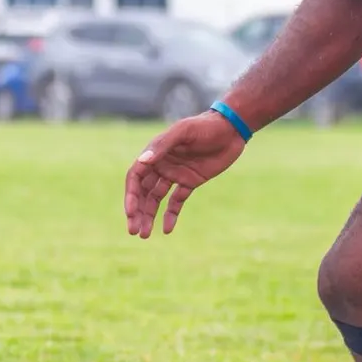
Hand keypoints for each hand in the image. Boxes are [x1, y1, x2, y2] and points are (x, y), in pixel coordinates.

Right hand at [124, 111, 247, 237]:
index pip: (136, 178)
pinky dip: (171, 215)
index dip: (131, 196)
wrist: (230, 130)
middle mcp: (161, 165)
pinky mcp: (190, 182)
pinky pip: (177, 201)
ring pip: (156, 199)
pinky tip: (167, 230)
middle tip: (134, 231)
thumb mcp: (183, 133)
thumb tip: (142, 161)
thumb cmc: (204, 126)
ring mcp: (175, 174)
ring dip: (149, 216)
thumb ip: (163, 146)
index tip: (131, 213)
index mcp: (155, 153)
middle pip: (142, 192)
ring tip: (145, 234)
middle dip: (137, 211)